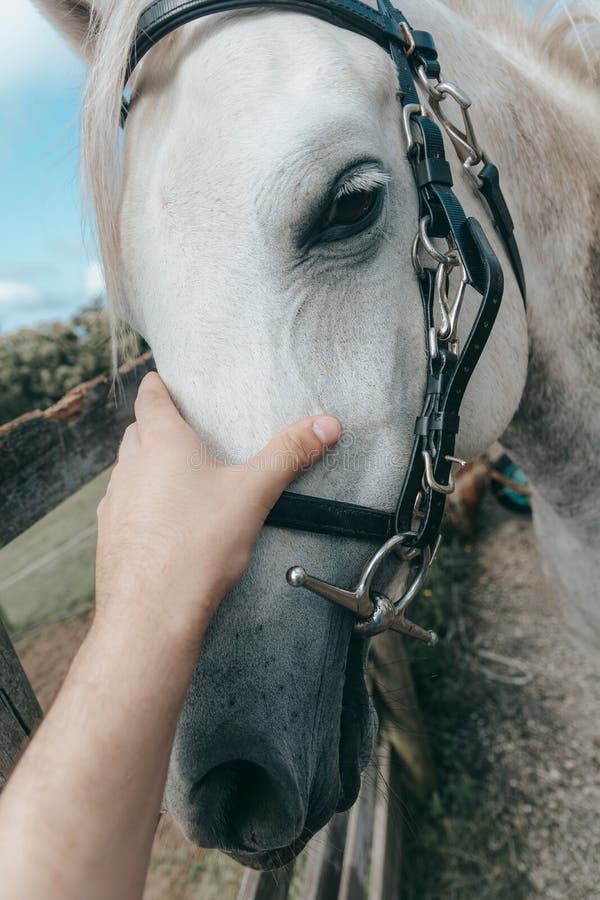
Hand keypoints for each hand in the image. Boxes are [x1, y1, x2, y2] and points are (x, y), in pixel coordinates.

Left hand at [95, 372, 340, 643]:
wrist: (151, 613)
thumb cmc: (199, 547)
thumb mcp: (253, 493)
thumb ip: (289, 454)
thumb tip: (326, 424)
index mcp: (162, 443)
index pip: (150, 397)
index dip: (158, 386)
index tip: (164, 383)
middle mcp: (130, 466)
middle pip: (137, 432)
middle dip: (157, 428)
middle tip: (185, 435)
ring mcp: (114, 502)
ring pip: (128, 470)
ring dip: (147, 468)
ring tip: (179, 482)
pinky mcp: (109, 535)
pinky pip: (123, 507)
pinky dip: (140, 505)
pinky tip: (164, 525)